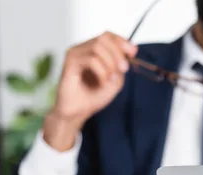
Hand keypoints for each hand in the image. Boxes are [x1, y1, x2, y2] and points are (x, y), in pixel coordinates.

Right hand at [44, 32, 137, 150]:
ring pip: (97, 47)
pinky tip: (102, 82)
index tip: (133, 52)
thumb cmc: (94, 96)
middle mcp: (82, 49)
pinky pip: (90, 60)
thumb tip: (129, 51)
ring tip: (111, 78)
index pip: (108, 35)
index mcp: (93, 51)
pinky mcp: (69, 63)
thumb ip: (121, 65)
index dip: (122, 41)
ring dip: (110, 64)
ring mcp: (74, 54)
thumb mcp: (115, 79)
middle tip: (124, 69)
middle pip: (103, 38)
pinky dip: (102, 71)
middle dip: (118, 54)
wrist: (78, 112)